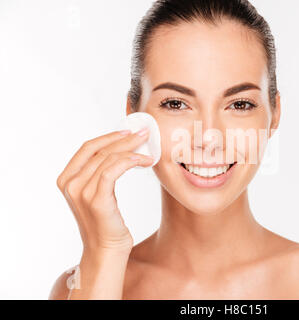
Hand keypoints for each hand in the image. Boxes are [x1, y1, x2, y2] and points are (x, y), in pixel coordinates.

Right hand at [56, 128, 152, 253]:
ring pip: (108, 158)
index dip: (109, 136)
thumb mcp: (99, 193)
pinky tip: (143, 161)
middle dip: (124, 139)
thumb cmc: (107, 222)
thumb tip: (123, 150)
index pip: (87, 147)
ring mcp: (81, 192)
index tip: (128, 130)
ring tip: (149, 150)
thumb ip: (101, 172)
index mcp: (67, 179)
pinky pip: (112, 171)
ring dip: (131, 150)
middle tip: (144, 133)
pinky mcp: (96, 199)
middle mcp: (70, 183)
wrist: (105, 250)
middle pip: (99, 150)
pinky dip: (130, 161)